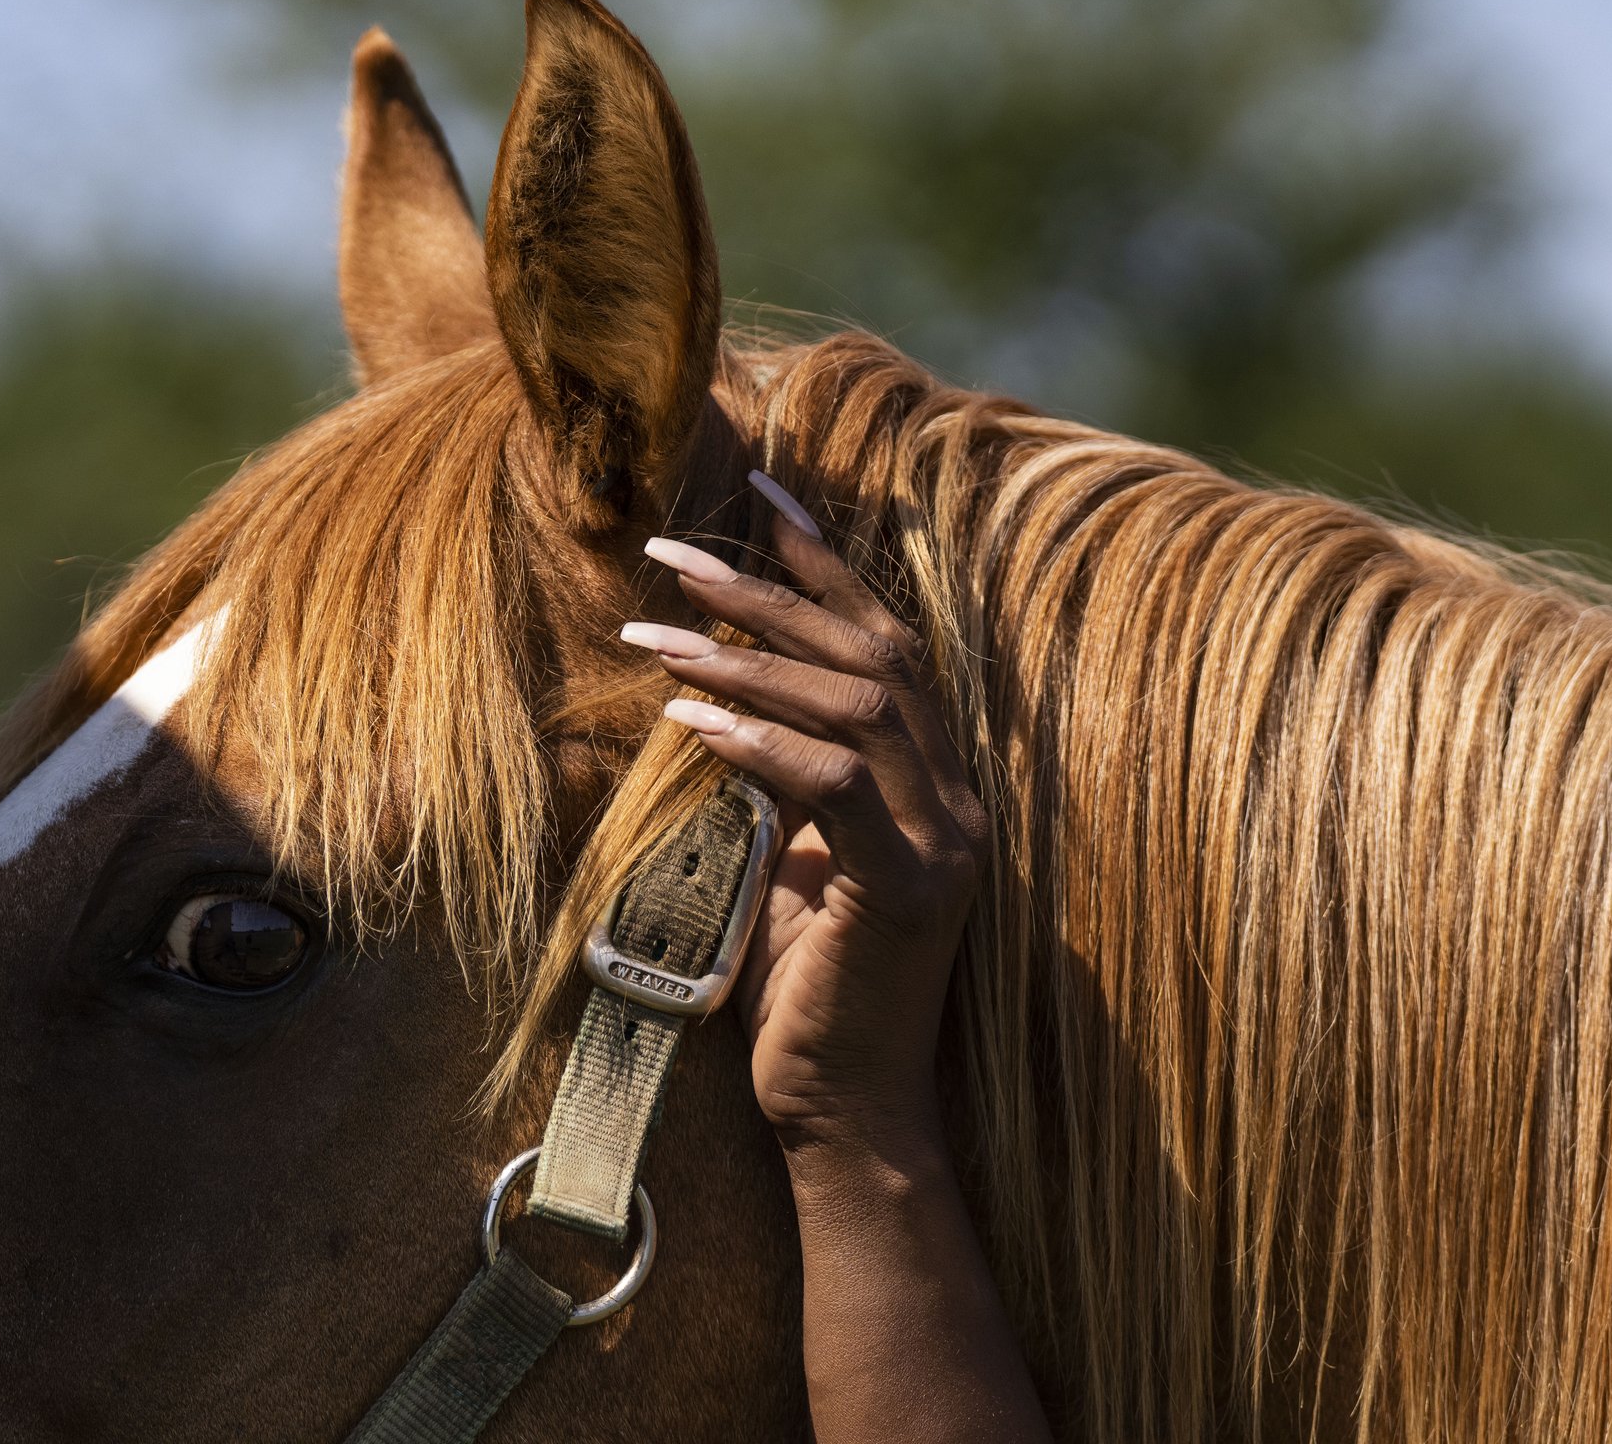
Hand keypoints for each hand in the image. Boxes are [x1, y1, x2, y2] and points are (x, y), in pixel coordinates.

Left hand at [623, 473, 989, 1153]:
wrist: (846, 1117)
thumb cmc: (806, 996)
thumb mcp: (788, 866)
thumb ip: (779, 786)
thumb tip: (717, 705)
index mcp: (939, 784)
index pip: (888, 645)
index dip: (827, 565)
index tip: (760, 494)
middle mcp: (958, 800)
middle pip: (872, 656)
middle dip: (772, 590)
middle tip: (675, 551)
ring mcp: (945, 843)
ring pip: (852, 708)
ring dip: (745, 660)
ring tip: (653, 633)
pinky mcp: (910, 887)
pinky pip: (835, 785)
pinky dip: (760, 741)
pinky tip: (687, 720)